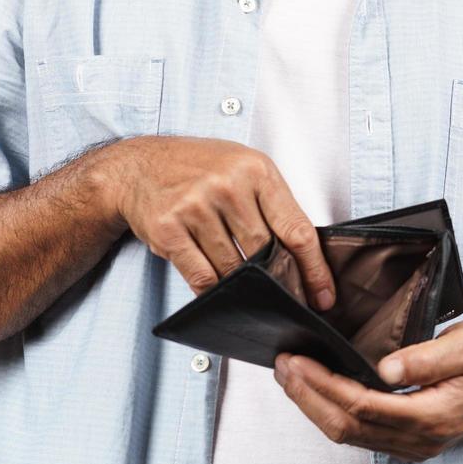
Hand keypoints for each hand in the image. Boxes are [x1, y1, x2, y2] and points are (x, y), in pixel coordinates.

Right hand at [102, 135, 335, 309]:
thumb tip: (302, 254)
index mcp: (255, 170)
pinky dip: (212, 288)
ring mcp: (195, 207)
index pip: (296, 228)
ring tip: (244, 286)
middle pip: (264, 252)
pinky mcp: (168, 230)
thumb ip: (271, 203)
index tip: (323, 294)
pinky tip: (217, 286)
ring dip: (242, 284)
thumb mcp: (243, 167)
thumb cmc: (197, 167)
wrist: (139, 166)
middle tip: (285, 297)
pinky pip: (201, 276)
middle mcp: (226, 185)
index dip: (313, 268)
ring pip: (233, 268)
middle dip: (278, 280)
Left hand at [271, 320, 462, 461]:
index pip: (363, 404)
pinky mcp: (408, 441)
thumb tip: (387, 368)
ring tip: (289, 375)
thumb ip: (429, 357)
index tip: (298, 360)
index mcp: (433, 415)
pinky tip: (317, 390)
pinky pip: (360, 433)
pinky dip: (331, 411)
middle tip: (282, 365)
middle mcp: (419, 439)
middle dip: (307, 396)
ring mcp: (413, 445)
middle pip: (347, 426)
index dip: (324, 384)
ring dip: (314, 405)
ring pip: (349, 435)